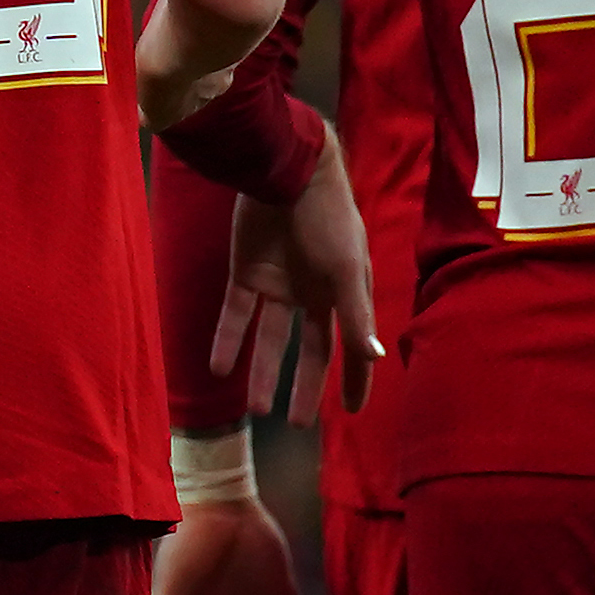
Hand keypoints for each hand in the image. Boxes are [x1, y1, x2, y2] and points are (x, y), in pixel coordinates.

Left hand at [215, 170, 381, 417]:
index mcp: (345, 292)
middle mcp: (312, 294)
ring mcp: (278, 285)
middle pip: (309, 350)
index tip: (353, 412)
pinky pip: (234, 316)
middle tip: (298, 425)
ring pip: (269, 340)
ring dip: (262, 373)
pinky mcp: (245, 273)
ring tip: (254, 409)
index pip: (352, 344)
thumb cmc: (328, 217)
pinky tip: (219, 370)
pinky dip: (227, 342)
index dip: (355, 377)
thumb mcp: (345, 270)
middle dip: (305, 387)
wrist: (286, 170)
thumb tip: (375, 358)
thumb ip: (356, 315)